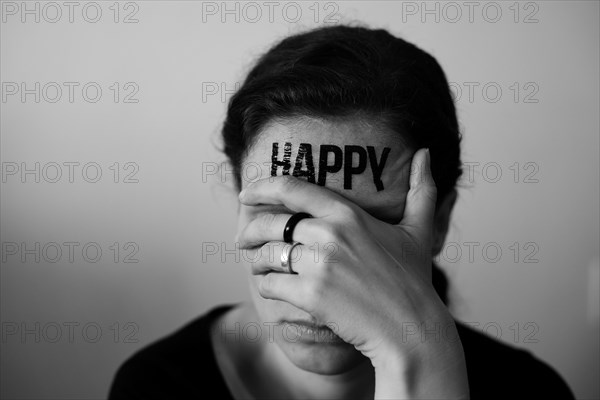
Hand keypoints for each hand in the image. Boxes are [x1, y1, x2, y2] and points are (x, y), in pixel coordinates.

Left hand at [237, 148, 467, 397]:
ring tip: (257, 265)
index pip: (292, 188)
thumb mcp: (418, 230)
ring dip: (255, 260)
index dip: (262, 187)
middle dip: (249, 231)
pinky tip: (272, 288)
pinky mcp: (310, 294)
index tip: (247, 193)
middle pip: (270, 223)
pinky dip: (265, 286)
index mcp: (347, 213)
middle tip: (242, 239)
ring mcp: (318, 264)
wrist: (411, 329)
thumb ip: (421, 189)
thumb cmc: (413, 280)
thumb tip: (425, 153)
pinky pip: (270, 284)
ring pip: (265, 254)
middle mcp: (329, 233)